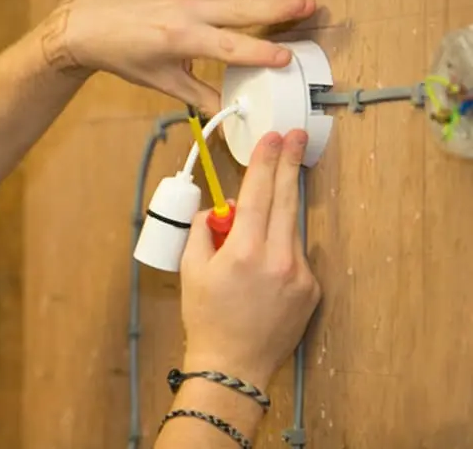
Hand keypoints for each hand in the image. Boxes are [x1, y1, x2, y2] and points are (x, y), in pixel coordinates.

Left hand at [48, 0, 315, 114]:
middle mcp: (189, 9)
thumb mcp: (160, 81)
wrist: (94, 21)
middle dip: (278, 7)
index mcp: (180, 37)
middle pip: (242, 7)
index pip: (229, 46)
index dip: (259, 53)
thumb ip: (199, 96)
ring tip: (302, 1)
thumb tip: (229, 114)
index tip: (285, 58)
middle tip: (311, 6)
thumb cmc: (124, 52)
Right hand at [178, 129, 321, 389]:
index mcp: (246, 251)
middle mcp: (279, 260)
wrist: (233, 365)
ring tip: (253, 226)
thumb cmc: (207, 317)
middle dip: (289, 164)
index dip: (264, 162)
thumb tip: (221, 208)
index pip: (259, 193)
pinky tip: (260, 269)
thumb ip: (204, 229)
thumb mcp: (191, 269)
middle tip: (297, 136)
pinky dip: (279, 249)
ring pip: (290, 228)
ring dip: (278, 214)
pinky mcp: (311, 290)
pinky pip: (294, 255)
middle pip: (286, 200)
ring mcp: (300, 275)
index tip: (272, 138)